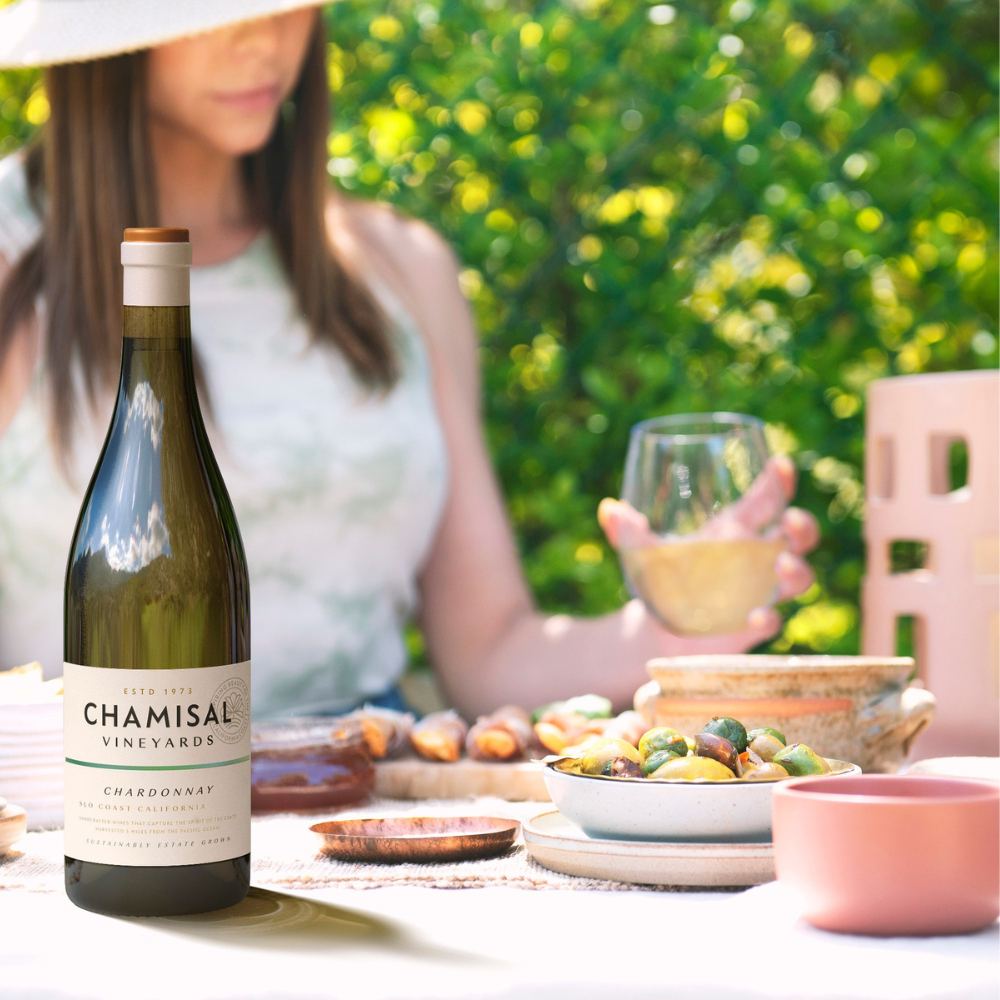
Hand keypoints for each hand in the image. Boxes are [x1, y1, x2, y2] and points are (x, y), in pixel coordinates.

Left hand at [598, 455, 818, 646]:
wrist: (654, 626)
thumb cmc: (656, 576)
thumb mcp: (640, 549)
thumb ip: (625, 531)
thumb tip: (609, 510)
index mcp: (734, 530)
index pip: (768, 499)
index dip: (780, 480)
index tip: (782, 465)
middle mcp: (755, 557)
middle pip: (797, 536)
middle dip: (803, 525)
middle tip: (792, 519)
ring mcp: (758, 590)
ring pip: (798, 577)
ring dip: (798, 569)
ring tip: (782, 564)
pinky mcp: (751, 623)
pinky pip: (773, 620)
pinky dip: (769, 617)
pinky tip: (756, 615)